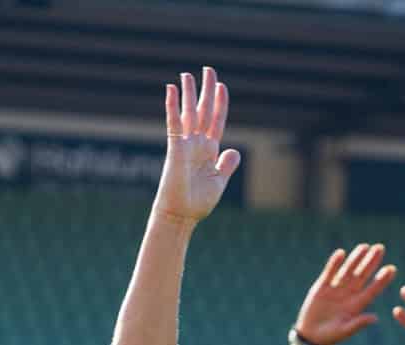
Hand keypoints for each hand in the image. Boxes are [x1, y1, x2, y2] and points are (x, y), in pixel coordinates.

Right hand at [156, 67, 239, 224]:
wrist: (181, 215)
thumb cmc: (197, 203)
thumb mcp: (219, 182)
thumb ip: (227, 165)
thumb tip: (234, 151)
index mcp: (209, 151)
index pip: (216, 121)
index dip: (220, 104)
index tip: (221, 86)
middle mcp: (197, 144)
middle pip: (203, 111)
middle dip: (206, 91)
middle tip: (208, 70)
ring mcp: (186, 144)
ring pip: (188, 113)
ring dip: (188, 93)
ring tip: (187, 74)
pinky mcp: (176, 148)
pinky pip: (174, 123)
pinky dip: (172, 106)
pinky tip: (171, 89)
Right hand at [295, 245, 395, 344]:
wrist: (311, 336)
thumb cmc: (330, 337)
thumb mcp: (344, 331)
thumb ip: (358, 323)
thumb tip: (376, 318)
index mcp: (357, 305)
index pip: (372, 289)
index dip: (382, 279)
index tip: (392, 269)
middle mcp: (349, 294)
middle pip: (362, 275)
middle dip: (371, 262)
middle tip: (380, 248)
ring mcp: (336, 289)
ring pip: (348, 270)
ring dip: (356, 258)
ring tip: (364, 246)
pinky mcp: (322, 287)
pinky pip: (330, 272)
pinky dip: (334, 263)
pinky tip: (341, 253)